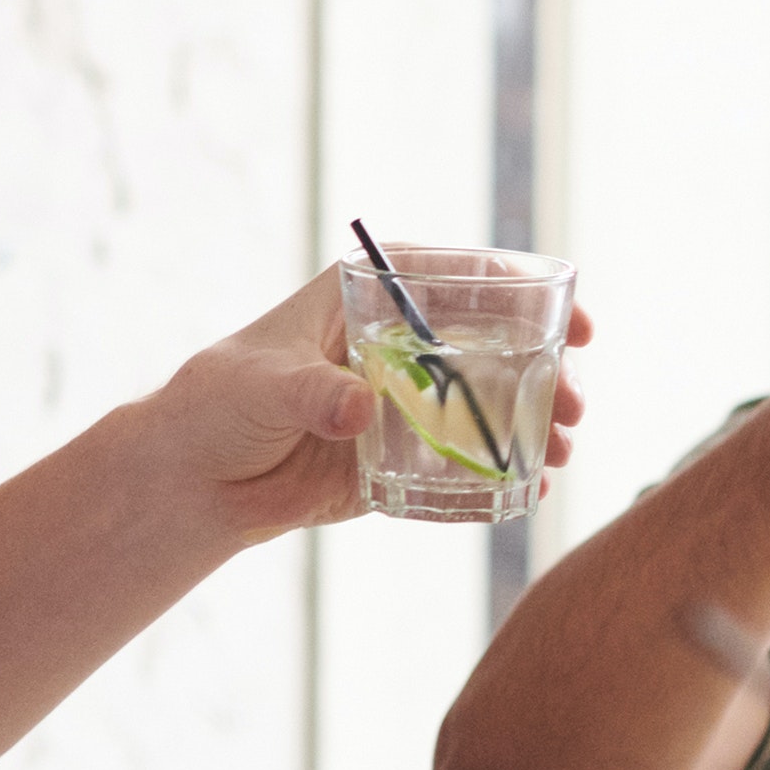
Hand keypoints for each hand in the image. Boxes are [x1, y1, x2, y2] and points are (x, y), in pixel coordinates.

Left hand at [160, 261, 595, 542]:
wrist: (194, 479)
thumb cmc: (217, 404)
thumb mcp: (264, 386)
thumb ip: (314, 393)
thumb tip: (360, 408)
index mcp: (369, 296)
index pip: (461, 279)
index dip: (525, 293)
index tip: (573, 323)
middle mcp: (399, 344)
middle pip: (493, 343)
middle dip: (546, 370)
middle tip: (576, 404)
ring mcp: (407, 400)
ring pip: (489, 403)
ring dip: (535, 423)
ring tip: (564, 450)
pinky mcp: (404, 456)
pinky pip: (464, 463)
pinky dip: (502, 476)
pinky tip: (531, 490)